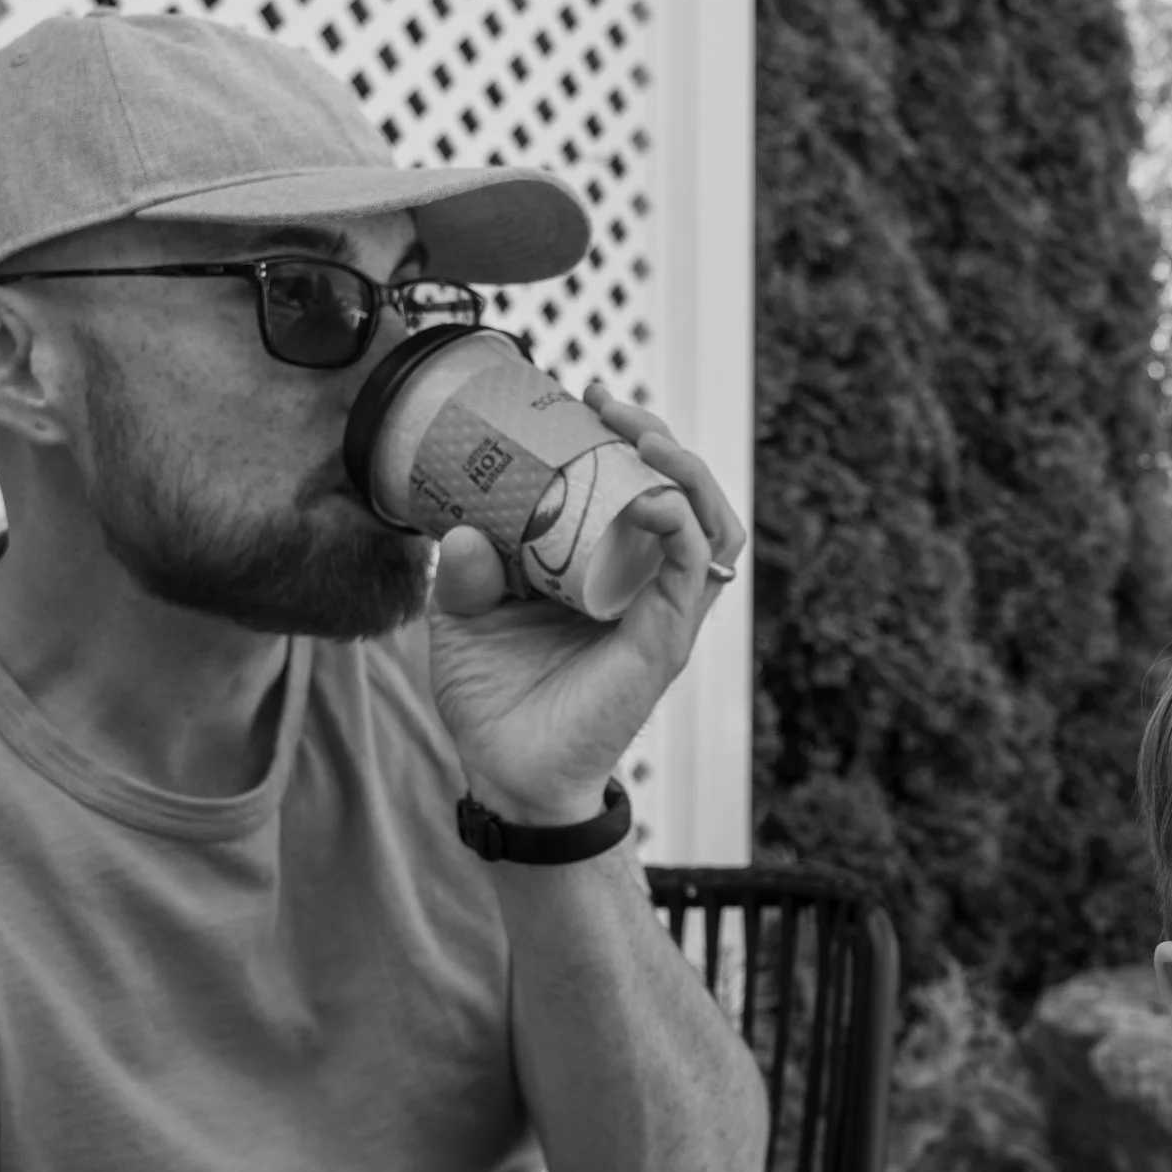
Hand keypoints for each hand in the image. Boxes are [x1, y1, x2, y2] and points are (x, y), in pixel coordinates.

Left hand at [426, 381, 747, 824]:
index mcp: (605, 568)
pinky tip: (653, 499)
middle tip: (610, 407)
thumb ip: (461, 573)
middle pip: (684, 493)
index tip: (581, 398)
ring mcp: (662, 612)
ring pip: (710, 525)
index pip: (637, 487)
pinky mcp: (665, 641)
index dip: (623, 438)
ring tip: (647, 440)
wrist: (507, 773)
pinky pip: (693, 573)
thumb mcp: (461, 618)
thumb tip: (463, 529)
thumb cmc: (495, 697)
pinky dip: (681, 528)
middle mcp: (645, 584)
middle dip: (659, 438)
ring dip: (687, 473)